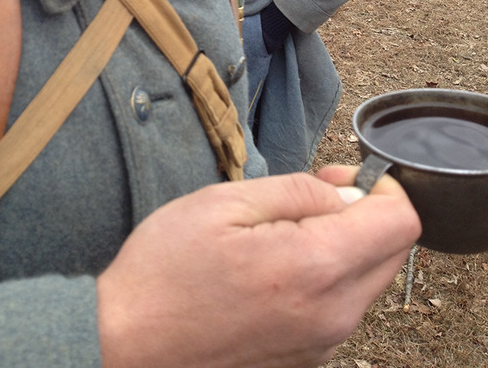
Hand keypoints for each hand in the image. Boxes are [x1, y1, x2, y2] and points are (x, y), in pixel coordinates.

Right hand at [97, 169, 419, 367]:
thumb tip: (346, 193)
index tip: (338, 177)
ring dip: (340, 247)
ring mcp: (320, 345)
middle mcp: (331, 315)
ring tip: (278, 234)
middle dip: (362, 214)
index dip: (378, 186)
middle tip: (308, 197)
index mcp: (314, 268)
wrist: (126, 344)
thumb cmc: (165, 271)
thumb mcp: (224, 202)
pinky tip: (271, 269)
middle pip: (391, 252)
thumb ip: (297, 191)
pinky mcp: (305, 361)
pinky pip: (339, 308)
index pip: (401, 222)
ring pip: (365, 280)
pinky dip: (322, 279)